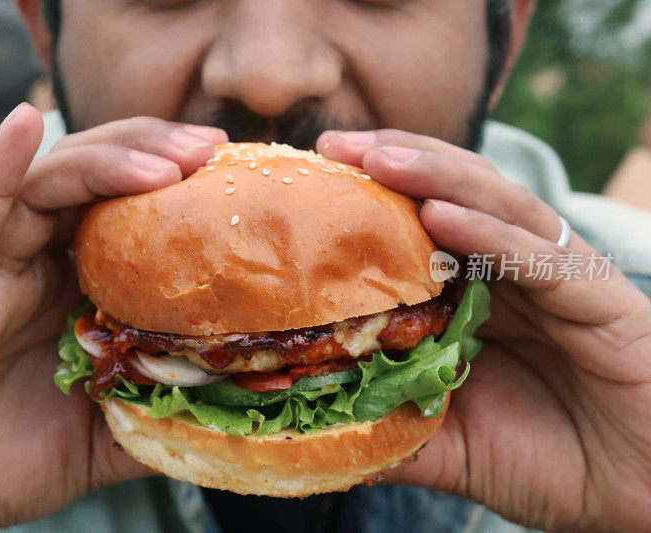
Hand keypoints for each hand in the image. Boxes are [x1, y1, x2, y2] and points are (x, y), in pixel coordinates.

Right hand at [0, 105, 227, 531]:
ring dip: (103, 161)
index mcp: (77, 286)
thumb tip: (236, 409)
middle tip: (206, 147)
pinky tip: (22, 125)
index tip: (228, 163)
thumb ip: (159, 413)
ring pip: (44, 187)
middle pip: (93, 179)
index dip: (176, 180)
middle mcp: (37, 264)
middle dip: (151, 152)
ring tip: (163, 159)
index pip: (128, 209)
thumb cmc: (11, 459)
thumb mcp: (107, 436)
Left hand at [317, 130, 650, 531]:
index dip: (373, 197)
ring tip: (379, 158)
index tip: (315, 174)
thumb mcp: (448, 443)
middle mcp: (516, 272)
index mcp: (479, 294)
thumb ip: (390, 425)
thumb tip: (313, 426)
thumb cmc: (549, 462)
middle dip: (397, 163)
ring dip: (438, 177)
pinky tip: (443, 217)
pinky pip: (541, 259)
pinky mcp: (600, 299)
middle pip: (455, 196)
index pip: (422, 225)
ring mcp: (558, 279)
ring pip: (498, 207)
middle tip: (337, 143)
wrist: (637, 496)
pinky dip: (492, 236)